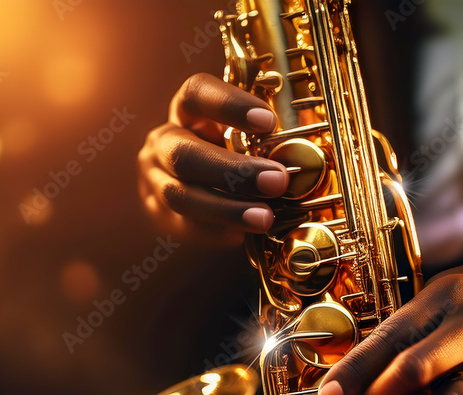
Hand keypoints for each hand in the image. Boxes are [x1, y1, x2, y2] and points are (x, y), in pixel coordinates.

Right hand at [137, 73, 288, 246]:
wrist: (199, 185)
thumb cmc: (231, 150)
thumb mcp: (244, 134)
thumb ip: (266, 139)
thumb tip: (307, 156)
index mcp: (186, 110)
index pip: (197, 93)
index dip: (230, 105)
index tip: (269, 122)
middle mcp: (164, 141)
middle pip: (184, 153)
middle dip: (233, 170)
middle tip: (277, 180)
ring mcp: (155, 180)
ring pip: (181, 195)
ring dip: (226, 207)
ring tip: (265, 217)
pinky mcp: (160, 215)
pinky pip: (186, 226)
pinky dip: (217, 230)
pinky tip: (243, 234)